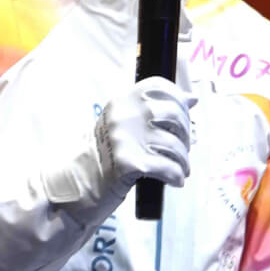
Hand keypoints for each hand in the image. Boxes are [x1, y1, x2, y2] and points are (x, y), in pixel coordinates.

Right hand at [40, 77, 195, 222]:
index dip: (178, 98)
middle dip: (186, 134)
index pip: (159, 86)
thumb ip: (152, 111)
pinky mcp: (129, 163)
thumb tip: (191, 99)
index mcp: (122, 102)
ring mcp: (125, 138)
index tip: (186, 114)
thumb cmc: (103, 155)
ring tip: (181, 170)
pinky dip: (176, 176)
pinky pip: (167, 167)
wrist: (77, 184)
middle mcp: (124, 115)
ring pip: (173, 145)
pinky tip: (175, 181)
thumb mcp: (123, 125)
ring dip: (183, 161)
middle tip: (184, 150)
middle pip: (173, 115)